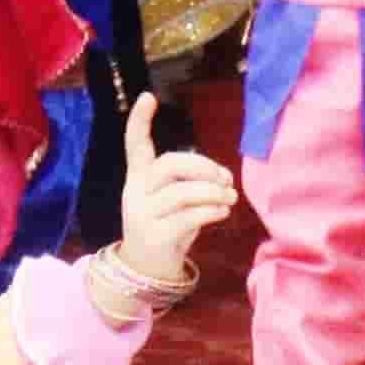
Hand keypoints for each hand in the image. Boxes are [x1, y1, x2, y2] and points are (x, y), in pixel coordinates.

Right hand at [108, 92, 239, 289]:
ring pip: (181, 193)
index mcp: (139, 178)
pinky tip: (222, 211)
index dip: (139, 121)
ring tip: (229, 198)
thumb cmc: (168, 224)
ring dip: (214, 193)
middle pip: (169, 166)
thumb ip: (191, 182)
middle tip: (225, 178)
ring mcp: (143, 215)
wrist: (148, 267)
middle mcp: (136, 193)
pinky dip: (212, 211)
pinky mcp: (156, 237)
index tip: (148, 97)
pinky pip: (189, 217)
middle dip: (203, 167)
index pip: (135, 145)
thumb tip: (224, 177)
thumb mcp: (173, 198)